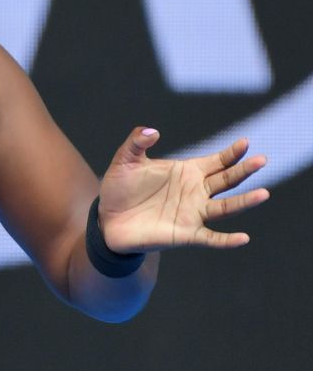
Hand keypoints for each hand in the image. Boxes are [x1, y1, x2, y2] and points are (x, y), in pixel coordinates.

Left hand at [97, 127, 269, 252]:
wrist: (107, 219)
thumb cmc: (119, 189)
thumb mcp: (125, 161)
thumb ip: (136, 143)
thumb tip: (152, 130)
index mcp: (187, 172)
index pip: (217, 161)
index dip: (231, 153)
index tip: (245, 143)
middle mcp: (196, 192)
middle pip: (227, 180)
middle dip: (244, 170)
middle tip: (262, 160)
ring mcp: (193, 213)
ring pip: (225, 207)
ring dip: (244, 202)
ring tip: (263, 194)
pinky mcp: (185, 234)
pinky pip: (211, 238)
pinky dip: (227, 240)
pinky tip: (243, 238)